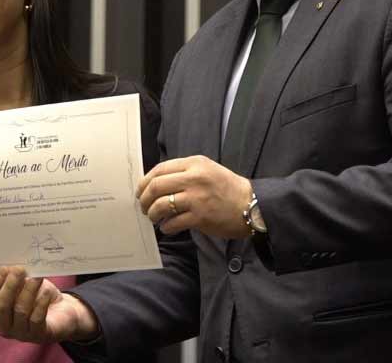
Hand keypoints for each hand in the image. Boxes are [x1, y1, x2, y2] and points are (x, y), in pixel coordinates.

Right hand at [0, 266, 99, 343]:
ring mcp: (21, 333)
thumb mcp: (24, 287)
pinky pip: (37, 318)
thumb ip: (15, 280)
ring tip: (36, 277)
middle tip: (19, 269)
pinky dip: (41, 302)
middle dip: (10, 286)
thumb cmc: (38, 297)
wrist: (62, 314)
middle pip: (2, 306)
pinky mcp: (38, 335)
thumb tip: (12, 266)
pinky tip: (46, 292)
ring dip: (28, 291)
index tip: (5, 268)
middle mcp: (5, 326)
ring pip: (20, 310)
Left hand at [136, 155, 252, 238]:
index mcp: (195, 164)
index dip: (145, 181)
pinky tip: (167, 227)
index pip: (160, 169)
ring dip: (152, 213)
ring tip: (154, 217)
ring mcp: (196, 198)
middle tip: (143, 206)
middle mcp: (194, 178)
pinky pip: (173, 222)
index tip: (141, 190)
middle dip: (144, 198)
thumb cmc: (226, 188)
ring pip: (161, 205)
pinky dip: (166, 227)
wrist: (251, 205)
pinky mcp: (200, 217)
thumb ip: (183, 172)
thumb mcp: (206, 170)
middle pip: (156, 186)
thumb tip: (155, 183)